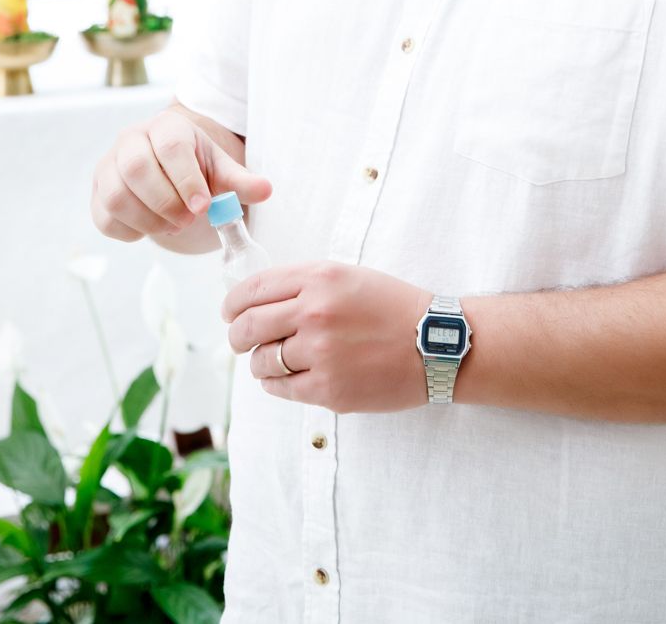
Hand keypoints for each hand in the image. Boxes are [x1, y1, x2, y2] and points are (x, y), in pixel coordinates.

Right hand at [91, 106, 271, 241]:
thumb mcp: (221, 170)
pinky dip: (131, 231)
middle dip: (165, 202)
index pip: (170, 146)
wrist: (169, 170)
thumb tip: (266, 190)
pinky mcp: (97, 193)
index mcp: (166, 126)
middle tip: (188, 220)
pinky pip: (105, 218)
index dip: (186, 179)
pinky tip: (153, 227)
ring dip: (148, 220)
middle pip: (135, 168)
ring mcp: (108, 166)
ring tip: (173, 225)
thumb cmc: (197, 167)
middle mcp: (131, 139)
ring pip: (116, 196)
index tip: (204, 206)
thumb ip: (241, 181)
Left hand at [223, 262, 431, 413]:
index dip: (233, 303)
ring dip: (260, 361)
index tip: (229, 312)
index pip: (253, 289)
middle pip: (248, 326)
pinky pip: (280, 388)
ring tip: (274, 360)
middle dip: (237, 335)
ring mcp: (320, 353)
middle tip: (240, 340)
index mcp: (320, 278)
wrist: (436, 343)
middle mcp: (315, 312)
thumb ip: (304, 284)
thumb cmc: (393, 307)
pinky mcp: (328, 389)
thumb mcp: (348, 276)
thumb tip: (257, 299)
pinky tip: (288, 377)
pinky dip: (275, 383)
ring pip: (262, 361)